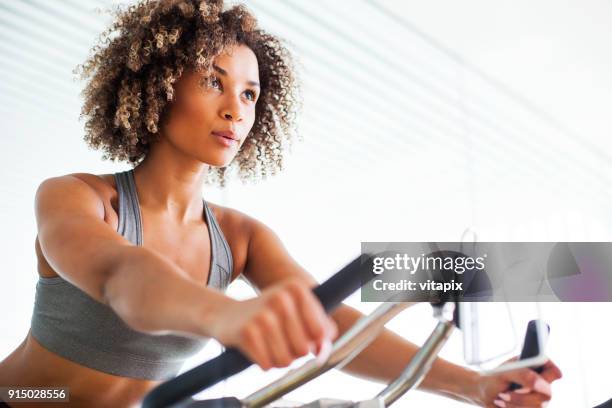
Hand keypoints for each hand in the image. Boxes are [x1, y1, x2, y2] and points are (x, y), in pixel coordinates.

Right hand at [210, 278, 337, 369]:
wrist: (227, 315)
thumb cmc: (268, 314)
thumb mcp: (296, 310)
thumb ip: (319, 328)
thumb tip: (324, 351)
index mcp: (297, 288)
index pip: (321, 332)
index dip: (314, 342)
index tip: (304, 338)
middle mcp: (281, 298)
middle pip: (304, 349)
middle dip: (294, 353)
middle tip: (281, 341)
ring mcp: (263, 315)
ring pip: (286, 360)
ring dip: (278, 359)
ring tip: (269, 345)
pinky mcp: (246, 332)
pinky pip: (268, 365)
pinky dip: (264, 363)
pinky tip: (257, 348)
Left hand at [473, 357, 562, 406]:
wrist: (484, 394)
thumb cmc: (494, 380)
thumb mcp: (504, 373)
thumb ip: (523, 374)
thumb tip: (541, 384)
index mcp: (537, 368)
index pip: (554, 372)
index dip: (544, 377)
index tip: (525, 381)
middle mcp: (542, 384)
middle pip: (547, 394)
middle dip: (523, 396)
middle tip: (504, 393)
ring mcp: (539, 399)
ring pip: (539, 407)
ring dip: (516, 404)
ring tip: (501, 398)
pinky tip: (503, 405)